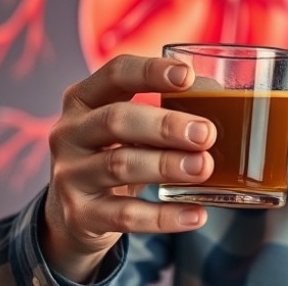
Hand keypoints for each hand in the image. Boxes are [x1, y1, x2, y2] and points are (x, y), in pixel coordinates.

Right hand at [40, 55, 215, 281]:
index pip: (115, 74)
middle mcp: (69, 133)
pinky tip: (196, 214)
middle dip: (165, 126)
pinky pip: (124, 216)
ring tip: (204, 167)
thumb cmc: (115, 153)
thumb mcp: (130, 127)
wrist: (72, 214)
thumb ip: (166, 108)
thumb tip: (217, 94)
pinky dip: (164, 217)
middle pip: (116, 120)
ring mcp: (70, 176)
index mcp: (83, 98)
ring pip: (119, 166)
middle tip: (206, 133)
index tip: (188, 76)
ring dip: (165, 166)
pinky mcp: (80, 216)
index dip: (150, 72)